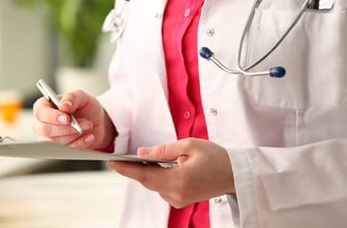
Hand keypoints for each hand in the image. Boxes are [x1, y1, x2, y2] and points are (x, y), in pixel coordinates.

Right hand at [32, 89, 114, 148]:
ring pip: (55, 142)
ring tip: (88, 127)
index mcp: (44, 106)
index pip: (40, 112)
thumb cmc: (84, 107)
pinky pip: (65, 151)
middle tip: (83, 123)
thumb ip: (72, 97)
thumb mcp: (81, 96)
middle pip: (45, 130)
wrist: (96, 122)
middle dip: (66, 128)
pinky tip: (88, 137)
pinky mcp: (57, 149)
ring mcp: (48, 138)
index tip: (67, 118)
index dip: (52, 116)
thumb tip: (64, 105)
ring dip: (75, 135)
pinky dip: (79, 144)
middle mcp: (42, 122)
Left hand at [107, 138, 234, 207]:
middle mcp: (176, 194)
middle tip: (121, 156)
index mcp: (178, 180)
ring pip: (154, 184)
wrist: (236, 174)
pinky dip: (158, 177)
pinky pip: (163, 187)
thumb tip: (141, 153)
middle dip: (134, 168)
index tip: (110, 162)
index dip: (125, 169)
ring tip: (143, 158)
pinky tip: (160, 166)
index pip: (144, 176)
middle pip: (147, 181)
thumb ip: (162, 150)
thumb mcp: (189, 145)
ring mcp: (179, 199)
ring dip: (148, 172)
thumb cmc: (216, 157)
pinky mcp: (181, 200)